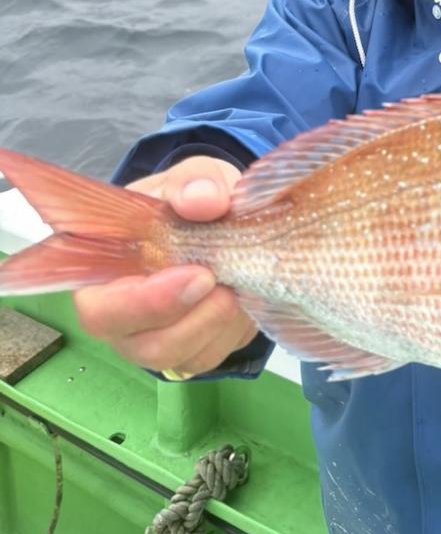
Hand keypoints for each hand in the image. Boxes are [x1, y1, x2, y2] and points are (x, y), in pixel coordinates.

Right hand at [73, 156, 258, 375]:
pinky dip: (236, 329)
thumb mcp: (195, 177)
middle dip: (192, 318)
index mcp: (105, 273)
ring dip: (221, 322)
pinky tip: (247, 295)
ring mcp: (158, 339)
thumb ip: (194, 181)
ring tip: (241, 282)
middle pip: (145, 346)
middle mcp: (124, 317)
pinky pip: (214, 355)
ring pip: (185, 356)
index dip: (144, 303)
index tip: (197, 275)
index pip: (100, 309)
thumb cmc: (193, 199)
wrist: (223, 218)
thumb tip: (201, 199)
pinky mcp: (194, 350)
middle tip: (226, 282)